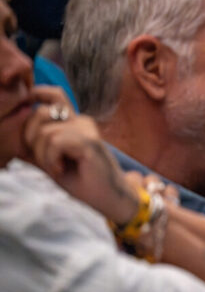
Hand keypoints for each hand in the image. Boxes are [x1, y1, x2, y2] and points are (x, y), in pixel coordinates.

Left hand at [22, 89, 136, 222]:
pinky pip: (55, 142)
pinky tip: (62, 169)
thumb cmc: (81, 180)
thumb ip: (34, 147)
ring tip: (57, 168)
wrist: (107, 197)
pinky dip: (52, 159)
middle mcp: (81, 121)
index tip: (27, 104)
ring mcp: (87, 129)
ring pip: (45, 132)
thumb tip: (12, 136)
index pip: (54, 95)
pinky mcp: (89, 140)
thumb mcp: (49, 162)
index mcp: (73, 122)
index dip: (37, 94)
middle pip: (40, 112)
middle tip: (45, 159)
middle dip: (31, 138)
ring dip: (43, 155)